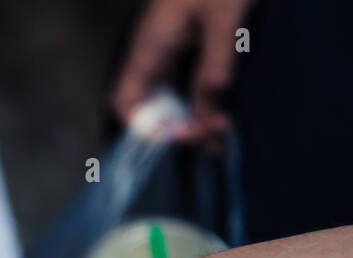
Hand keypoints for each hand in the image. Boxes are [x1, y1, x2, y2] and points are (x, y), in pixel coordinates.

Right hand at [111, 0, 253, 148]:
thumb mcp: (224, 20)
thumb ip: (214, 71)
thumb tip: (208, 121)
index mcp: (151, 43)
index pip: (127, 101)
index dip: (148, 127)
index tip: (185, 135)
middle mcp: (156, 46)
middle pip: (151, 102)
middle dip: (178, 127)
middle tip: (213, 141)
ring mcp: (174, 39)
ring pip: (172, 91)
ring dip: (194, 114)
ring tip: (222, 134)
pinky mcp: (194, 33)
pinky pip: (189, 74)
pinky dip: (204, 95)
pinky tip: (223, 106)